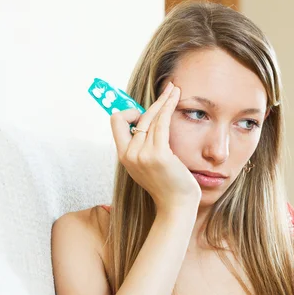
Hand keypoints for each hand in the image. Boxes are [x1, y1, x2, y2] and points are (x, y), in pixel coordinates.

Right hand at [110, 82, 201, 213]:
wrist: (176, 206)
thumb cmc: (168, 186)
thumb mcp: (147, 167)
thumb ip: (143, 148)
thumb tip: (146, 126)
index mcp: (124, 157)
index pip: (117, 122)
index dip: (129, 111)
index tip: (145, 109)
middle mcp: (130, 154)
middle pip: (137, 116)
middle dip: (154, 101)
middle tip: (168, 88)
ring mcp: (143, 155)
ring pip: (151, 117)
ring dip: (164, 100)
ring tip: (175, 90)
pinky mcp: (159, 154)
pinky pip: (161, 122)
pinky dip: (168, 106)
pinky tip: (175, 97)